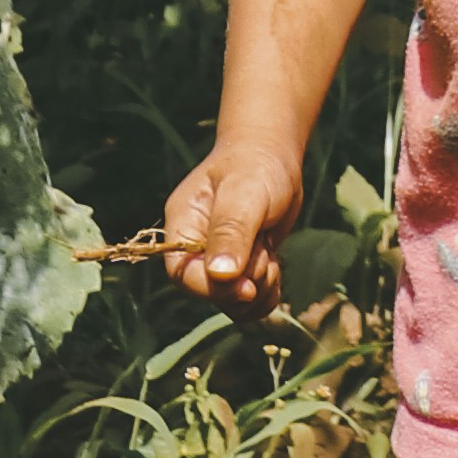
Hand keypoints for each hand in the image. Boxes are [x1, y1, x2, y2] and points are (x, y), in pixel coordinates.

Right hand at [160, 142, 300, 313]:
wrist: (273, 155)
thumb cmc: (256, 167)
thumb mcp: (245, 194)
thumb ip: (231, 231)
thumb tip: (220, 275)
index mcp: (182, 227)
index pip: (182, 275)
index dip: (212, 289)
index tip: (246, 287)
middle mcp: (195, 249)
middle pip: (210, 293)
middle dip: (244, 285)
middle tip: (265, 253)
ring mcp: (218, 260)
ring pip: (232, 302)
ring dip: (259, 289)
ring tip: (270, 254)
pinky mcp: (241, 268)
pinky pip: (249, 301)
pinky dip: (267, 293)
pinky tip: (276, 265)